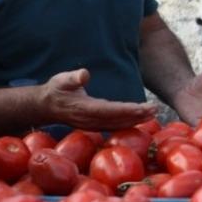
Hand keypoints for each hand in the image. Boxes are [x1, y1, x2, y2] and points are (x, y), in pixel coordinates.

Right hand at [39, 68, 157, 130]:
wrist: (45, 107)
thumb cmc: (56, 90)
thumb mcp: (62, 80)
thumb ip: (73, 77)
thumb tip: (84, 74)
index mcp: (86, 108)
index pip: (110, 110)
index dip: (127, 110)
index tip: (143, 107)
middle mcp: (91, 120)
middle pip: (118, 120)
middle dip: (137, 116)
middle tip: (155, 110)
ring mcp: (93, 125)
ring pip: (118, 125)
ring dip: (136, 120)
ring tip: (152, 114)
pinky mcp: (95, 126)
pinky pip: (114, 127)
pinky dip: (128, 124)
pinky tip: (139, 120)